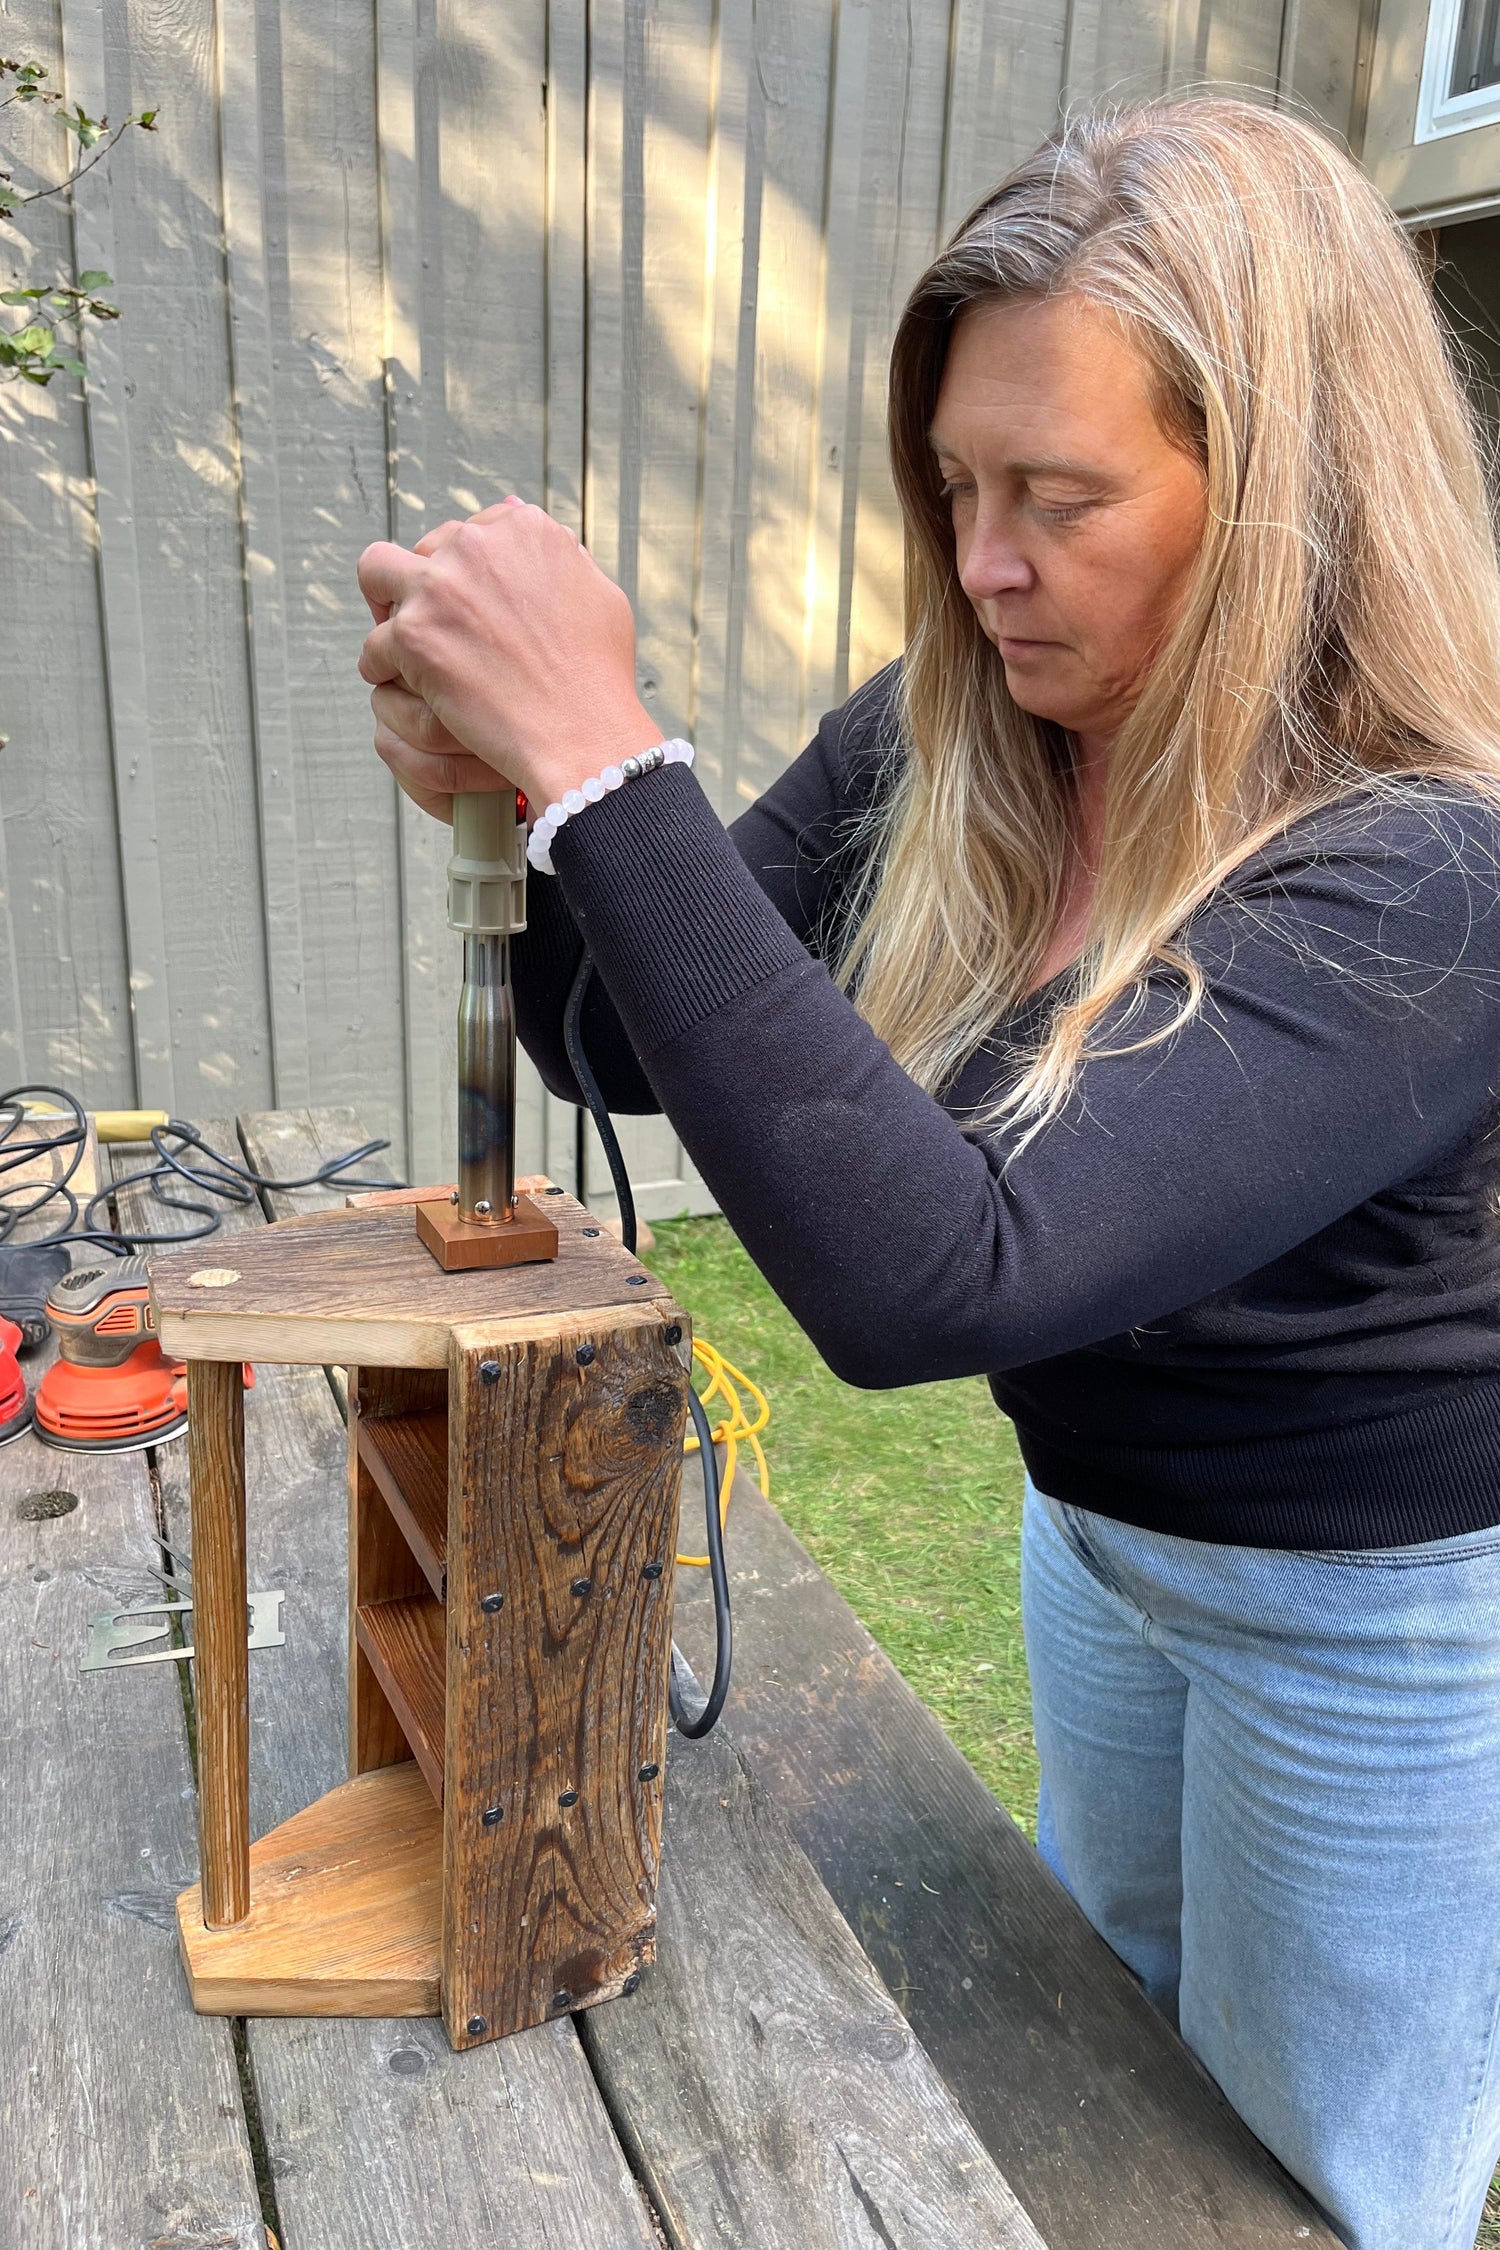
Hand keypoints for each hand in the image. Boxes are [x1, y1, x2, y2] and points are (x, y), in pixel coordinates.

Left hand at [357, 499, 661, 818]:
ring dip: (385, 607)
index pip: (471, 531)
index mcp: (523, 529)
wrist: (582, 733)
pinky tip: (402, 685)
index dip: (466, 569)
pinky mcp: (414, 635)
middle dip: (425, 584)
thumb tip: (531, 523)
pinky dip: (382, 667)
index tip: (468, 601)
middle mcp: (478, 546)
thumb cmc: (596, 676)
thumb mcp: (599, 594)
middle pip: (424, 548)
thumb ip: (562, 554)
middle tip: (434, 626)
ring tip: (399, 643)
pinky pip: (373, 645)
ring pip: (376, 574)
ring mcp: (440, 587)